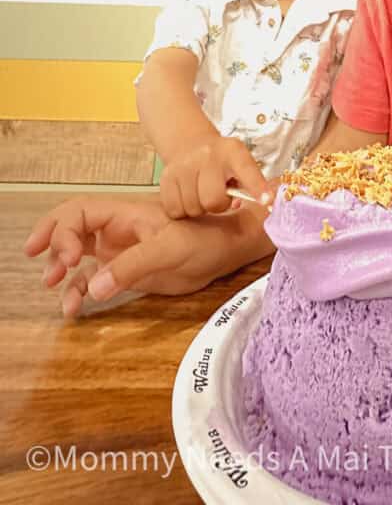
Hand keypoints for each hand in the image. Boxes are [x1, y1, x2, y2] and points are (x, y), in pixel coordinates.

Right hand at [23, 195, 257, 317]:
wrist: (227, 250)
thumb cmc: (205, 238)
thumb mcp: (171, 248)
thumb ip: (134, 265)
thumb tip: (95, 288)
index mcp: (125, 214)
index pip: (80, 212)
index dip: (64, 230)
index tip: (68, 258)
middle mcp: (116, 229)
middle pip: (71, 226)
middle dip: (51, 237)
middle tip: (35, 255)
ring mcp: (120, 250)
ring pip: (77, 253)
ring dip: (60, 267)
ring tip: (53, 284)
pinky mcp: (126, 271)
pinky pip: (92, 278)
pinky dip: (78, 290)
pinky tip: (74, 307)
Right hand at [160, 136, 273, 218]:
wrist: (191, 143)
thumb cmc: (222, 161)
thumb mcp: (240, 162)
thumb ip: (249, 182)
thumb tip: (263, 206)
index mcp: (234, 152)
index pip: (248, 171)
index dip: (258, 188)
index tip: (267, 201)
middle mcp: (208, 155)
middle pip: (213, 200)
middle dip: (217, 205)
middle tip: (217, 196)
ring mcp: (185, 165)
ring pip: (193, 207)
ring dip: (199, 208)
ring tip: (201, 193)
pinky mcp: (167, 176)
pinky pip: (175, 209)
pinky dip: (181, 209)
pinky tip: (187, 196)